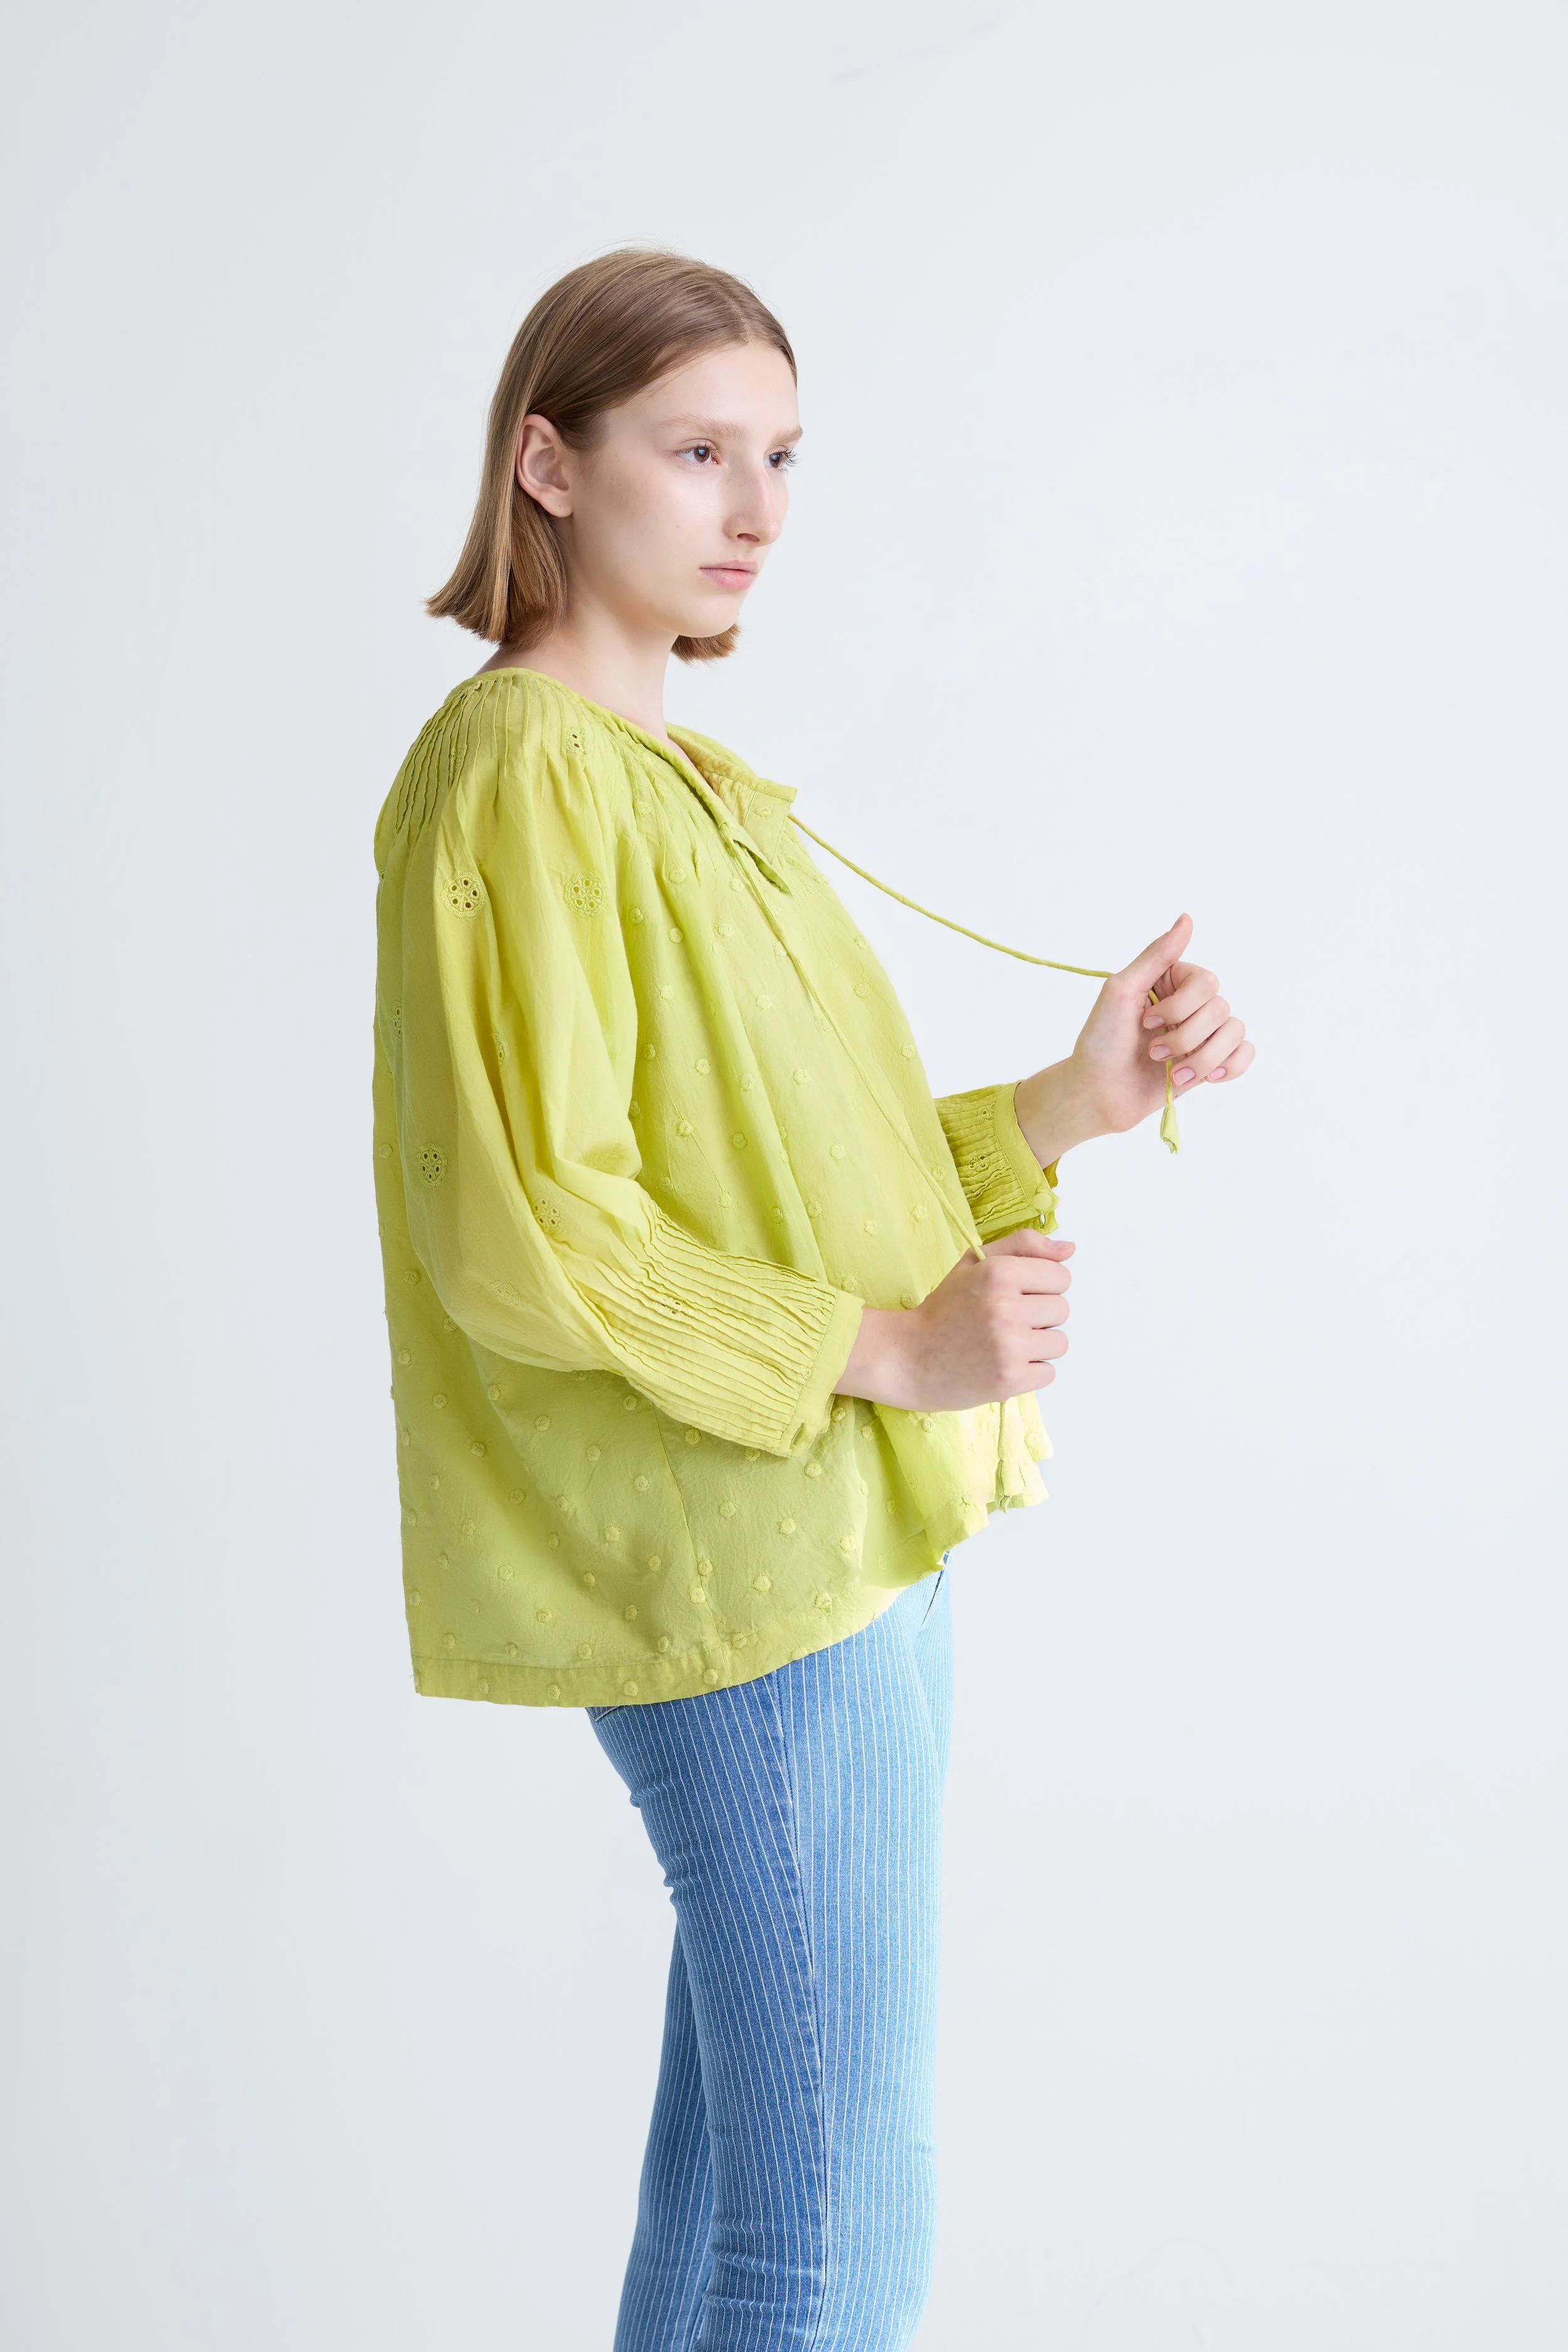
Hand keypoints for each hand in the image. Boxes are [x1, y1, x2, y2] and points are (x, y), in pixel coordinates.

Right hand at [835, 1229, 1074, 1411]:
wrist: (907, 1358)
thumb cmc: (944, 1308)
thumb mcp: (976, 1264)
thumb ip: (1023, 1246)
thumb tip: (1070, 1248)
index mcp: (999, 1272)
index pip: (1061, 1276)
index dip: (1041, 1286)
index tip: (1016, 1295)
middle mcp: (1006, 1307)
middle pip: (1062, 1310)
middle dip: (1038, 1316)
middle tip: (1004, 1322)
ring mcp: (1008, 1346)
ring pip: (1059, 1343)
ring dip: (1037, 1346)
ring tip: (1005, 1344)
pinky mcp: (1009, 1380)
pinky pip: (1048, 1373)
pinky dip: (1029, 1372)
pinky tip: (1002, 1364)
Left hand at [1014, 915, 1255, 1158]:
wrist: (1100, 1095)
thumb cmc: (1102, 1042)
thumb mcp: (1121, 990)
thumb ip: (1157, 955)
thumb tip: (1187, 919)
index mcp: (1172, 981)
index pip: (1207, 982)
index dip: (1180, 1006)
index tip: (1144, 1021)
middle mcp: (1191, 1004)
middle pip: (1222, 1009)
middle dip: (1185, 1037)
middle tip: (1152, 1051)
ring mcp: (1203, 1033)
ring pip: (1235, 1032)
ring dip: (1202, 1058)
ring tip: (1173, 1073)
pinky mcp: (1210, 1062)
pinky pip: (1244, 1054)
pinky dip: (1230, 1067)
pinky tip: (1209, 1078)